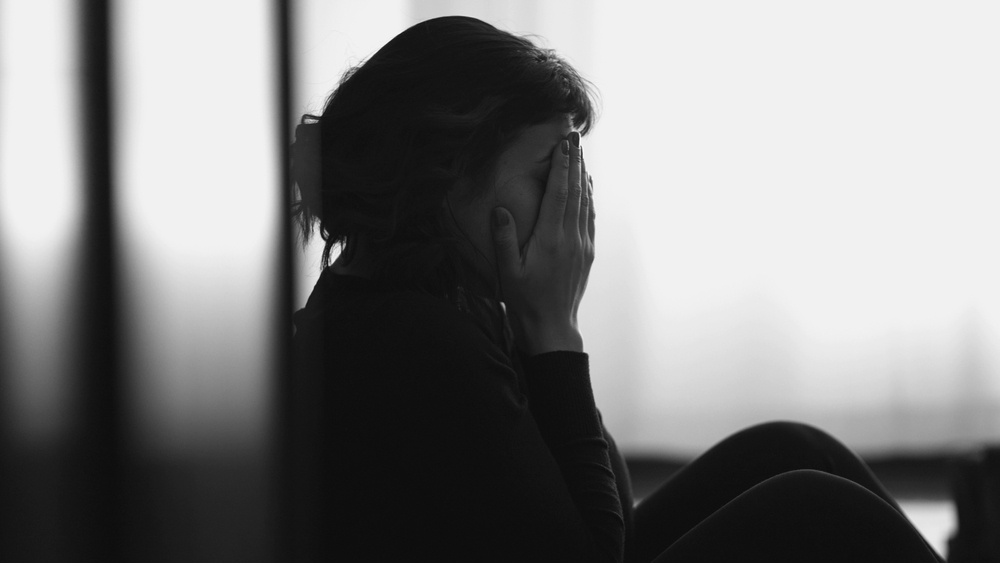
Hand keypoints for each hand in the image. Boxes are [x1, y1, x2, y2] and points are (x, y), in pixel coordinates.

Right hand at [491, 131, 594, 355]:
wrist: (551, 326)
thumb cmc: (525, 299)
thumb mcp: (507, 271)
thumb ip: (504, 238)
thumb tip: (501, 209)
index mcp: (550, 239)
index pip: (558, 194)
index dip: (562, 167)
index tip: (564, 145)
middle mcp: (571, 238)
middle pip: (575, 192)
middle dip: (576, 163)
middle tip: (575, 138)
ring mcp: (582, 245)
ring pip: (585, 202)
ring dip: (583, 176)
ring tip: (580, 154)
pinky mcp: (587, 253)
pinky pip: (589, 217)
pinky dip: (588, 197)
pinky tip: (585, 187)